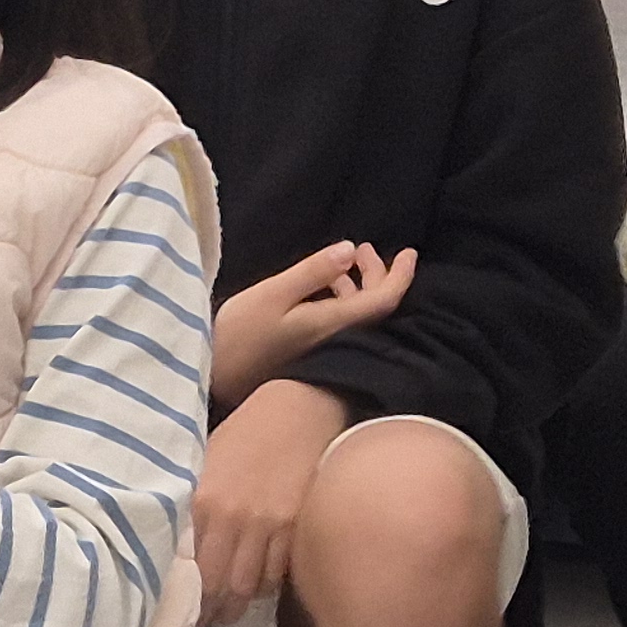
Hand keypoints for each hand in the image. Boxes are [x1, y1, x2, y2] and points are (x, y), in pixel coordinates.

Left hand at [189, 378, 348, 626]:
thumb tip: (167, 543)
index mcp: (199, 500)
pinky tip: (254, 591)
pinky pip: (276, 573)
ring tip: (225, 614)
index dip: (178, 593)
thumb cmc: (241, 435)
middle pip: (215, 583)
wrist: (296, 412)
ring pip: (247, 586)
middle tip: (199, 622)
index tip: (169, 609)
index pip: (184, 563)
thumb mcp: (202, 463)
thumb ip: (189, 503)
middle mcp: (230, 518)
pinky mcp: (295, 528)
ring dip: (234, 606)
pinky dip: (264, 588)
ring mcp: (266, 526)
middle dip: (207, 610)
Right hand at [212, 240, 416, 402]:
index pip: (384, 300)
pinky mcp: (312, 351)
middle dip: (378, 274)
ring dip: (358, 285)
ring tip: (345, 262)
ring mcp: (326, 347)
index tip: (410, 252)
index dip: (401, 275)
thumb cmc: (241, 334)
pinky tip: (325, 289)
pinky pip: (343, 321)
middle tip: (366, 249)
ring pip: (358, 314)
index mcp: (335, 323)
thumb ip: (312, 272)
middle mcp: (339, 338)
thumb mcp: (273, 294)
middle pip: (375, 307)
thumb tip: (350, 249)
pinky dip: (343, 298)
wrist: (216, 377)